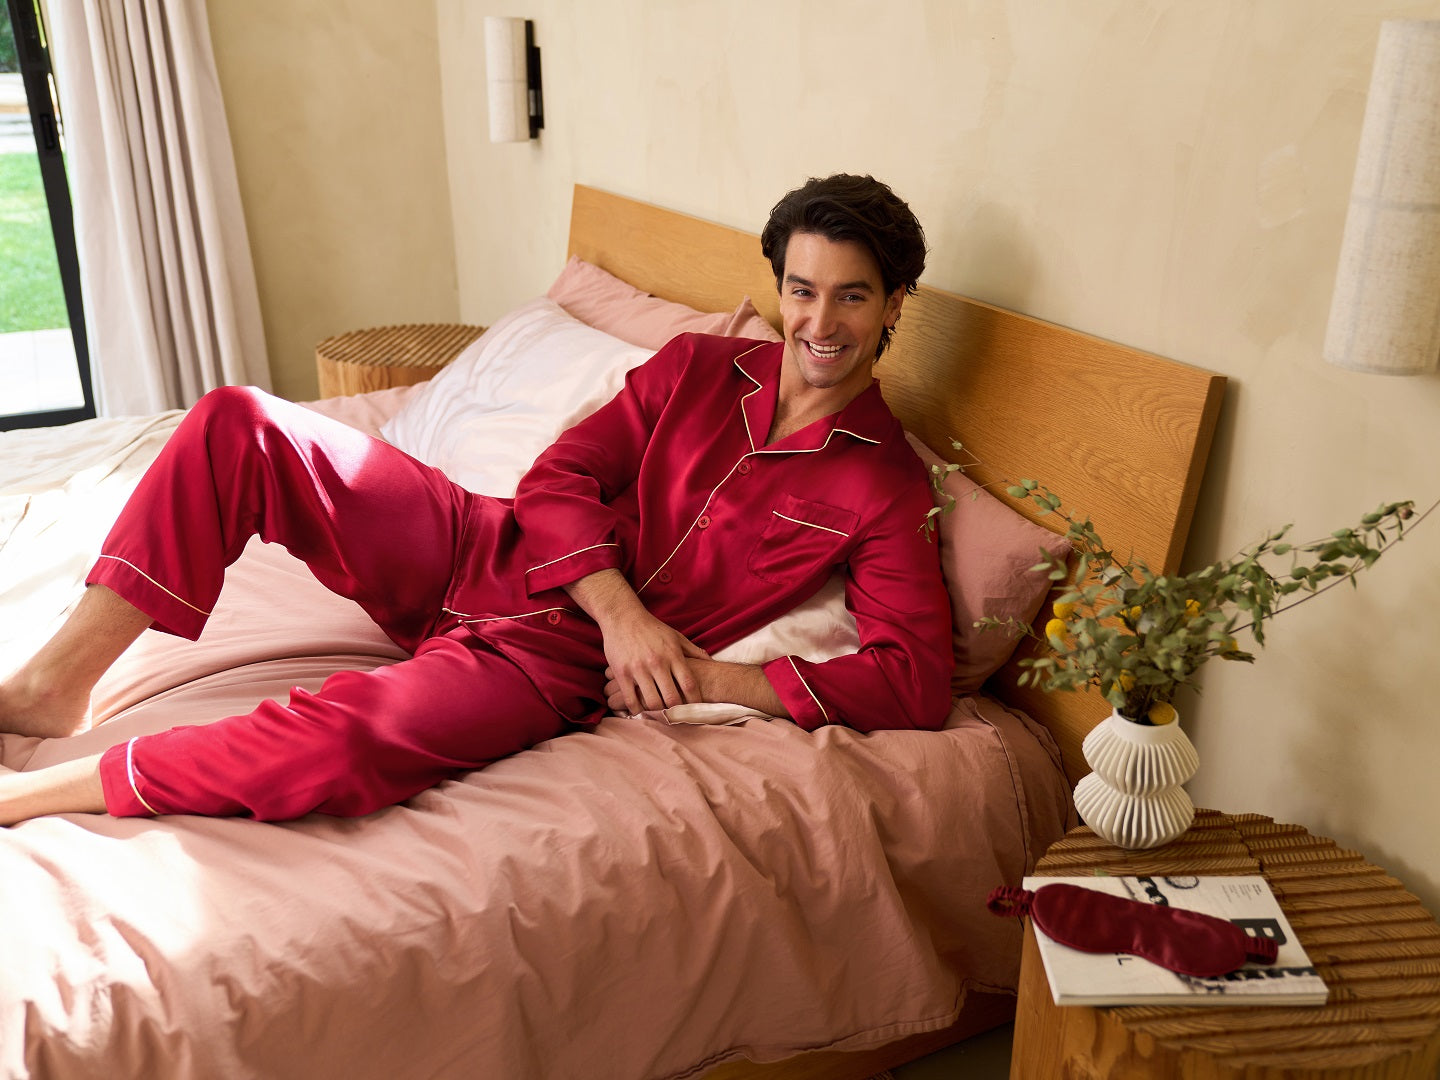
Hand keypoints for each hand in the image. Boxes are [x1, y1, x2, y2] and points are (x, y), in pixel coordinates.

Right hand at [564, 569, 709, 714]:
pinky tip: (640, 710)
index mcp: (673, 655)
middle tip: (677, 716)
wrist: (623, 617)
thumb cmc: (652, 628)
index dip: (695, 701)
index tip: (696, 709)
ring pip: (652, 702)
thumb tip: (711, 661)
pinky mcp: (621, 673)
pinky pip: (630, 700)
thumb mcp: (676, 636)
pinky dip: (636, 710)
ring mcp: (638, 669)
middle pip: (672, 698)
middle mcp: (657, 663)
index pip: (689, 684)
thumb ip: (693, 651)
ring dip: (657, 712)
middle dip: (676, 711)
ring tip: (659, 715)